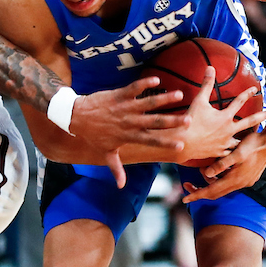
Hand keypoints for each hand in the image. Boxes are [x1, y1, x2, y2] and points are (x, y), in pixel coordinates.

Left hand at [69, 76, 188, 186]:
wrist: (77, 117)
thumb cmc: (93, 135)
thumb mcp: (106, 153)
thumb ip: (116, 169)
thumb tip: (121, 186)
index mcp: (129, 136)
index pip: (151, 141)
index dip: (166, 143)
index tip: (182, 145)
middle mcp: (130, 122)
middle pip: (155, 121)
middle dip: (172, 121)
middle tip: (189, 120)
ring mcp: (125, 108)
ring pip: (148, 103)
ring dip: (164, 99)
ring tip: (180, 94)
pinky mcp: (119, 95)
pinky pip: (134, 88)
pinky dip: (145, 83)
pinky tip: (157, 79)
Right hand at [179, 65, 265, 161]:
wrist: (183, 143)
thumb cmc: (190, 122)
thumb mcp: (198, 101)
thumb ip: (206, 84)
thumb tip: (210, 68)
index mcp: (225, 117)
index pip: (239, 102)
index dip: (247, 93)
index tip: (256, 88)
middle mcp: (229, 130)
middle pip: (251, 122)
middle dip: (265, 116)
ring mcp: (225, 142)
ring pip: (242, 141)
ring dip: (249, 139)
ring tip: (256, 140)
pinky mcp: (219, 152)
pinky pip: (229, 152)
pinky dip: (233, 152)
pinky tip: (236, 152)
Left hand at [180, 127, 265, 203]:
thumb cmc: (253, 144)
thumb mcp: (236, 153)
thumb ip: (222, 164)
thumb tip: (206, 173)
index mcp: (235, 179)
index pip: (211, 192)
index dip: (197, 195)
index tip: (184, 199)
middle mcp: (240, 184)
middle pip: (215, 193)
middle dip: (200, 191)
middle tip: (186, 185)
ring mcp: (245, 182)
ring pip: (222, 187)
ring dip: (210, 182)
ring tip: (202, 169)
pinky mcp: (247, 178)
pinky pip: (229, 183)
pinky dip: (219, 179)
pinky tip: (215, 170)